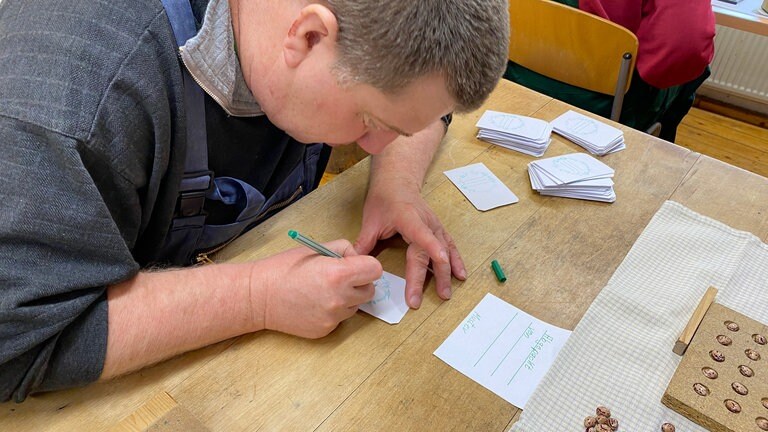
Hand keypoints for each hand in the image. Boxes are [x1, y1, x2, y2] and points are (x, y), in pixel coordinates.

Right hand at [248, 239, 381, 337]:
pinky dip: (333, 311)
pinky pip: (340, 318)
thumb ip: (343, 249)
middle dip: (359, 282)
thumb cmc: (284, 269)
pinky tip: (314, 303)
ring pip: (355, 305)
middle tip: (339, 278)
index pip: (376, 270)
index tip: (356, 265)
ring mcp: (333, 317)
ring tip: (322, 291)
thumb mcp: (315, 248)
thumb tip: (357, 258)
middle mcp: (340, 298)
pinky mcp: (326, 330)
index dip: (366, 265)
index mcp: (339, 274)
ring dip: (347, 298)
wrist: (259, 297)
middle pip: (370, 290)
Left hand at [354, 186, 465, 309]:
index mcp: (409, 219)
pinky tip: (460, 275)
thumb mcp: (371, 220)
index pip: (422, 235)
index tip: (441, 261)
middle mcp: (426, 223)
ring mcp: (435, 226)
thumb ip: (364, 243)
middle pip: (432, 251)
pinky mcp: (438, 230)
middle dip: (435, 275)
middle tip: (437, 296)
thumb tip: (355, 264)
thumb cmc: (384, 200)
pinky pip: (450, 246)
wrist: (397, 182)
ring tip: (448, 292)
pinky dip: (455, 261)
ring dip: (448, 272)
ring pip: (445, 250)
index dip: (432, 248)